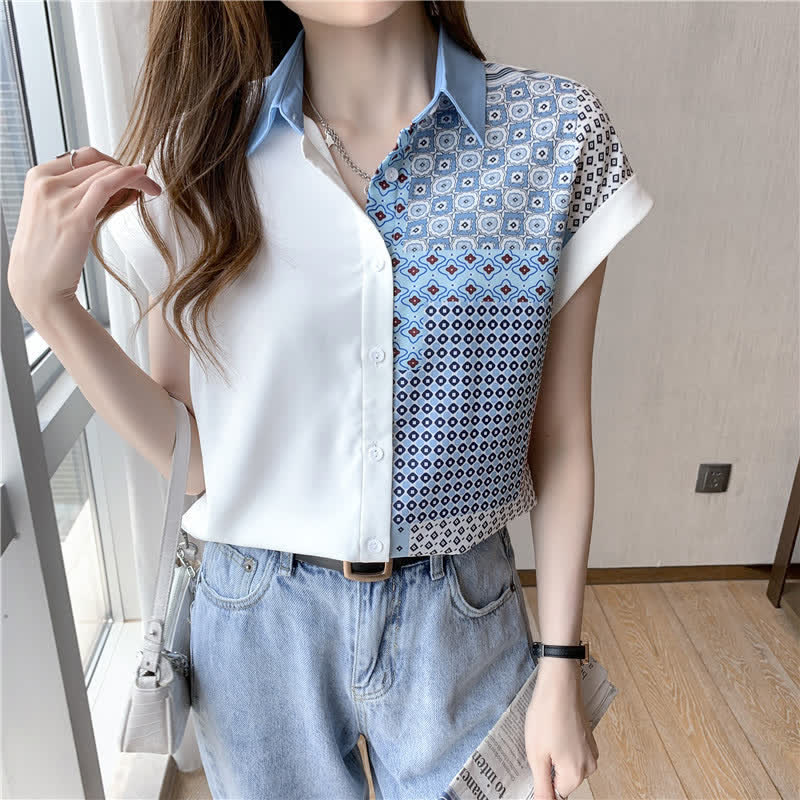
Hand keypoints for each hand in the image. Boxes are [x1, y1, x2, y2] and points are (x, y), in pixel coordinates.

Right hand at [8, 145, 160, 321]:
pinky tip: (143, 180)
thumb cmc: (49, 252)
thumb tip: (120, 184)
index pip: (82, 156)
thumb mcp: (57, 213)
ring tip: (151, 188)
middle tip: (147, 183)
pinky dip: (129, 178)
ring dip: (135, 178)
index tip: (129, 173)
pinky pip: (107, 186)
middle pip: (97, 163)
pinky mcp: (76, 219)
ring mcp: (59, 200)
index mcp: (37, 177)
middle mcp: (46, 184)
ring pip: (106, 173)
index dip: (111, 162)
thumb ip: (81, 196)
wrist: (37, 284)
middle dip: (127, 170)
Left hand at [525, 659, 598, 798]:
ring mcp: (591, 750)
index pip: (557, 794)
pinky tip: (550, 729)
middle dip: (548, 768)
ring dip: (554, 756)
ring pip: (568, 765)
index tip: (535, 765)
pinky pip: (572, 751)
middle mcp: (589, 766)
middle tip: (536, 747)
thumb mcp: (537, 755)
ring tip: (542, 735)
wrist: (560, 683)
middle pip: (563, 780)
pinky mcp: (588, 737)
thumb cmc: (547, 715)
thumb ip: (542, 786)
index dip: (542, 783)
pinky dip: (560, 745)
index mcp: (576, 774)